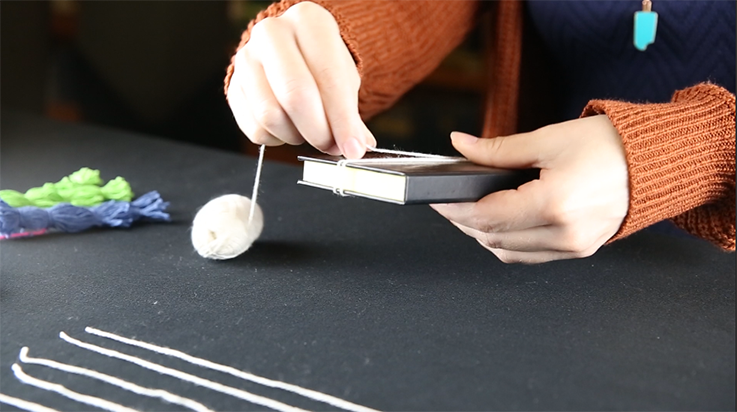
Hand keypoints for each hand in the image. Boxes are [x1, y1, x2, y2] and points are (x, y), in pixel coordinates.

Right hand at [227, 2, 374, 158]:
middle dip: (318, 131)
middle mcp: (272, 33)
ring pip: (271, 115)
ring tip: (309, 131)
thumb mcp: (344, 80)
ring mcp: (247, 59)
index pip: (328, 77)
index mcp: (308, 21)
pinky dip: (277, 139)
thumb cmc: (321, 65)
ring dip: (296, 135)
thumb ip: (352, 115)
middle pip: (295, 95)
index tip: (353, 148)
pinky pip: (255, 128)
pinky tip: (289, 128)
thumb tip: (357, 146)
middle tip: (331, 145)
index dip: (343, 120)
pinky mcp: (233, 86)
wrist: (292, 52)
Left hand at [431, 115, 628, 263]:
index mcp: (555, 204)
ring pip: (509, 253)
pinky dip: (508, 242)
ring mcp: (574, 247)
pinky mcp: (580, 250)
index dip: (455, 209)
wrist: (655, 160)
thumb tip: (460, 145)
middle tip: (449, 201)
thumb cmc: (608, 145)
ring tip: (469, 209)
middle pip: (493, 239)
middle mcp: (565, 234)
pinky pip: (531, 256)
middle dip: (464, 221)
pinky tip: (500, 222)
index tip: (437, 198)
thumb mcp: (548, 139)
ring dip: (483, 235)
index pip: (487, 217)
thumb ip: (497, 150)